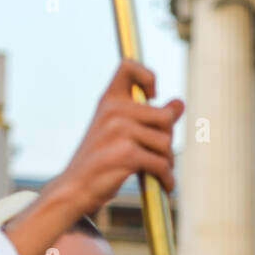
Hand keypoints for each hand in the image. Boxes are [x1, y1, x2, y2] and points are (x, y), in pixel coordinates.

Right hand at [5, 61, 183, 254]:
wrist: (75, 188)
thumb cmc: (100, 161)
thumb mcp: (120, 132)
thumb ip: (149, 117)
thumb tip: (180, 103)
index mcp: (109, 100)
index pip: (129, 67)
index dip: (148, 76)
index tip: (153, 97)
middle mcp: (114, 110)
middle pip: (165, 118)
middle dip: (167, 140)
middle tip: (159, 155)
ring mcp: (120, 131)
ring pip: (166, 144)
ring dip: (168, 163)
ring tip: (160, 172)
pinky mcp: (127, 154)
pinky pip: (162, 164)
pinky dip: (167, 178)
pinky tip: (164, 185)